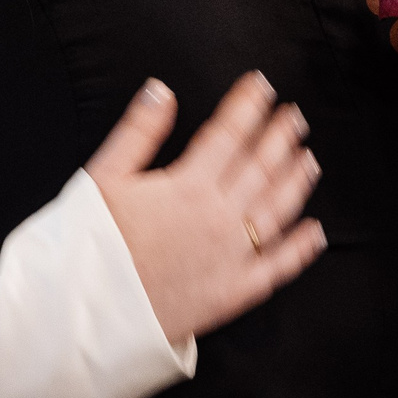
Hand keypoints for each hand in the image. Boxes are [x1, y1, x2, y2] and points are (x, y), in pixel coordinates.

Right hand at [87, 74, 325, 346]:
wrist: (83, 311)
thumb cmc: (88, 246)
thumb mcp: (102, 177)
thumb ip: (138, 132)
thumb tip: (160, 91)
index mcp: (188, 185)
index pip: (229, 134)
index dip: (248, 105)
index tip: (261, 85)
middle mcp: (218, 217)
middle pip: (261, 167)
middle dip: (280, 137)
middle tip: (294, 116)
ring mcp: (230, 256)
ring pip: (277, 210)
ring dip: (296, 181)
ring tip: (308, 159)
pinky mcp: (231, 292)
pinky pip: (276, 268)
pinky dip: (299, 249)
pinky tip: (314, 232)